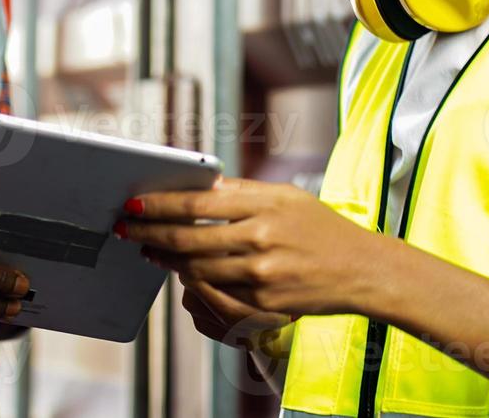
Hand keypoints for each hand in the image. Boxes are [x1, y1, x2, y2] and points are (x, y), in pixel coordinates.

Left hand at [122, 177, 381, 322]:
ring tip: (149, 250)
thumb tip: (196, 186)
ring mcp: (261, 274)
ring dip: (166, 260)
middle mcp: (260, 238)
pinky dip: (193, 282)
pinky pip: (215, 292)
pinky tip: (182, 271)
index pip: (197, 204)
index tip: (134, 204)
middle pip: (189, 239)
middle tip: (127, 229)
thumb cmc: (320, 227)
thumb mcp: (284, 196)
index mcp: (263, 205)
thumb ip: (239, 192)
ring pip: (196, 268)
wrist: (361, 270)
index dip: (159, 205)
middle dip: (151, 233)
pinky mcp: (263, 303)